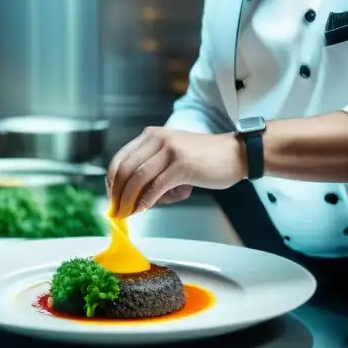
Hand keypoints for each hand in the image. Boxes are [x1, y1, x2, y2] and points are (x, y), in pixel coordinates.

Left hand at [106, 127, 246, 216]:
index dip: (112, 179)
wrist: (236, 154)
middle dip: (117, 193)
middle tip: (116, 210)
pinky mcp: (182, 166)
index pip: (121, 157)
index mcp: (152, 135)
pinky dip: (145, 201)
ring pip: (138, 178)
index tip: (111, 196)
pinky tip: (142, 209)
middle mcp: (158, 139)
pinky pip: (155, 187)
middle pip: (126, 168)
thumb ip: (153, 167)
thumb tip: (131, 194)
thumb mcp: (173, 155)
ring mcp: (170, 151)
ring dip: (128, 199)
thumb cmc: (206, 159)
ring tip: (127, 212)